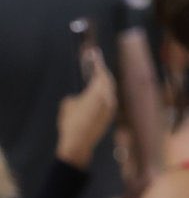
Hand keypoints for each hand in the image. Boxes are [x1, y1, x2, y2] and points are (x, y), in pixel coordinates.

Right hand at [55, 48, 117, 168]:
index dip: (97, 62)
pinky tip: (97, 93)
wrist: (78, 145)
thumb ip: (76, 96)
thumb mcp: (67, 105)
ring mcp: (111, 107)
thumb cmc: (70, 124)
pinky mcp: (110, 115)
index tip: (94, 52)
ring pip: (109, 89)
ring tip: (95, 76)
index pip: (100, 73)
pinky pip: (108, 98)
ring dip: (103, 82)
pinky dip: (103, 93)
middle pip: (107, 80)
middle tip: (94, 63)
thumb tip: (81, 96)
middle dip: (101, 71)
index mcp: (98, 93)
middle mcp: (109, 98)